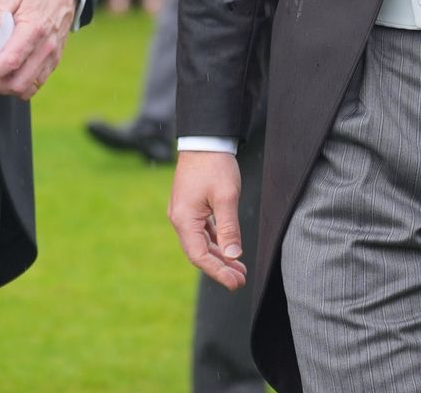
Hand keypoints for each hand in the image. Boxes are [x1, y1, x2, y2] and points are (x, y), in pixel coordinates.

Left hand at [0, 0, 76, 99]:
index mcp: (33, 29)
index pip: (10, 61)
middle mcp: (46, 46)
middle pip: (19, 82)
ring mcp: (53, 54)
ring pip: (29, 87)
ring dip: (10, 88)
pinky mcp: (56, 58)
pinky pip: (39, 82)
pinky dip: (23, 84)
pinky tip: (14, 74)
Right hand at [169, 152, 246, 290]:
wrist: (205, 138)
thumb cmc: (215, 164)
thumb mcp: (226, 196)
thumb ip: (229, 227)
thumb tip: (233, 256)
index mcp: (184, 219)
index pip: (199, 256)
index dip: (218, 272)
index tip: (235, 283)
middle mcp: (180, 219)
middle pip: (200, 252)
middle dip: (220, 267)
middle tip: (240, 280)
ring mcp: (184, 213)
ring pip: (202, 242)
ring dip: (220, 255)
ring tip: (239, 269)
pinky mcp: (191, 207)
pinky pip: (203, 230)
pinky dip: (216, 241)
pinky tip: (229, 248)